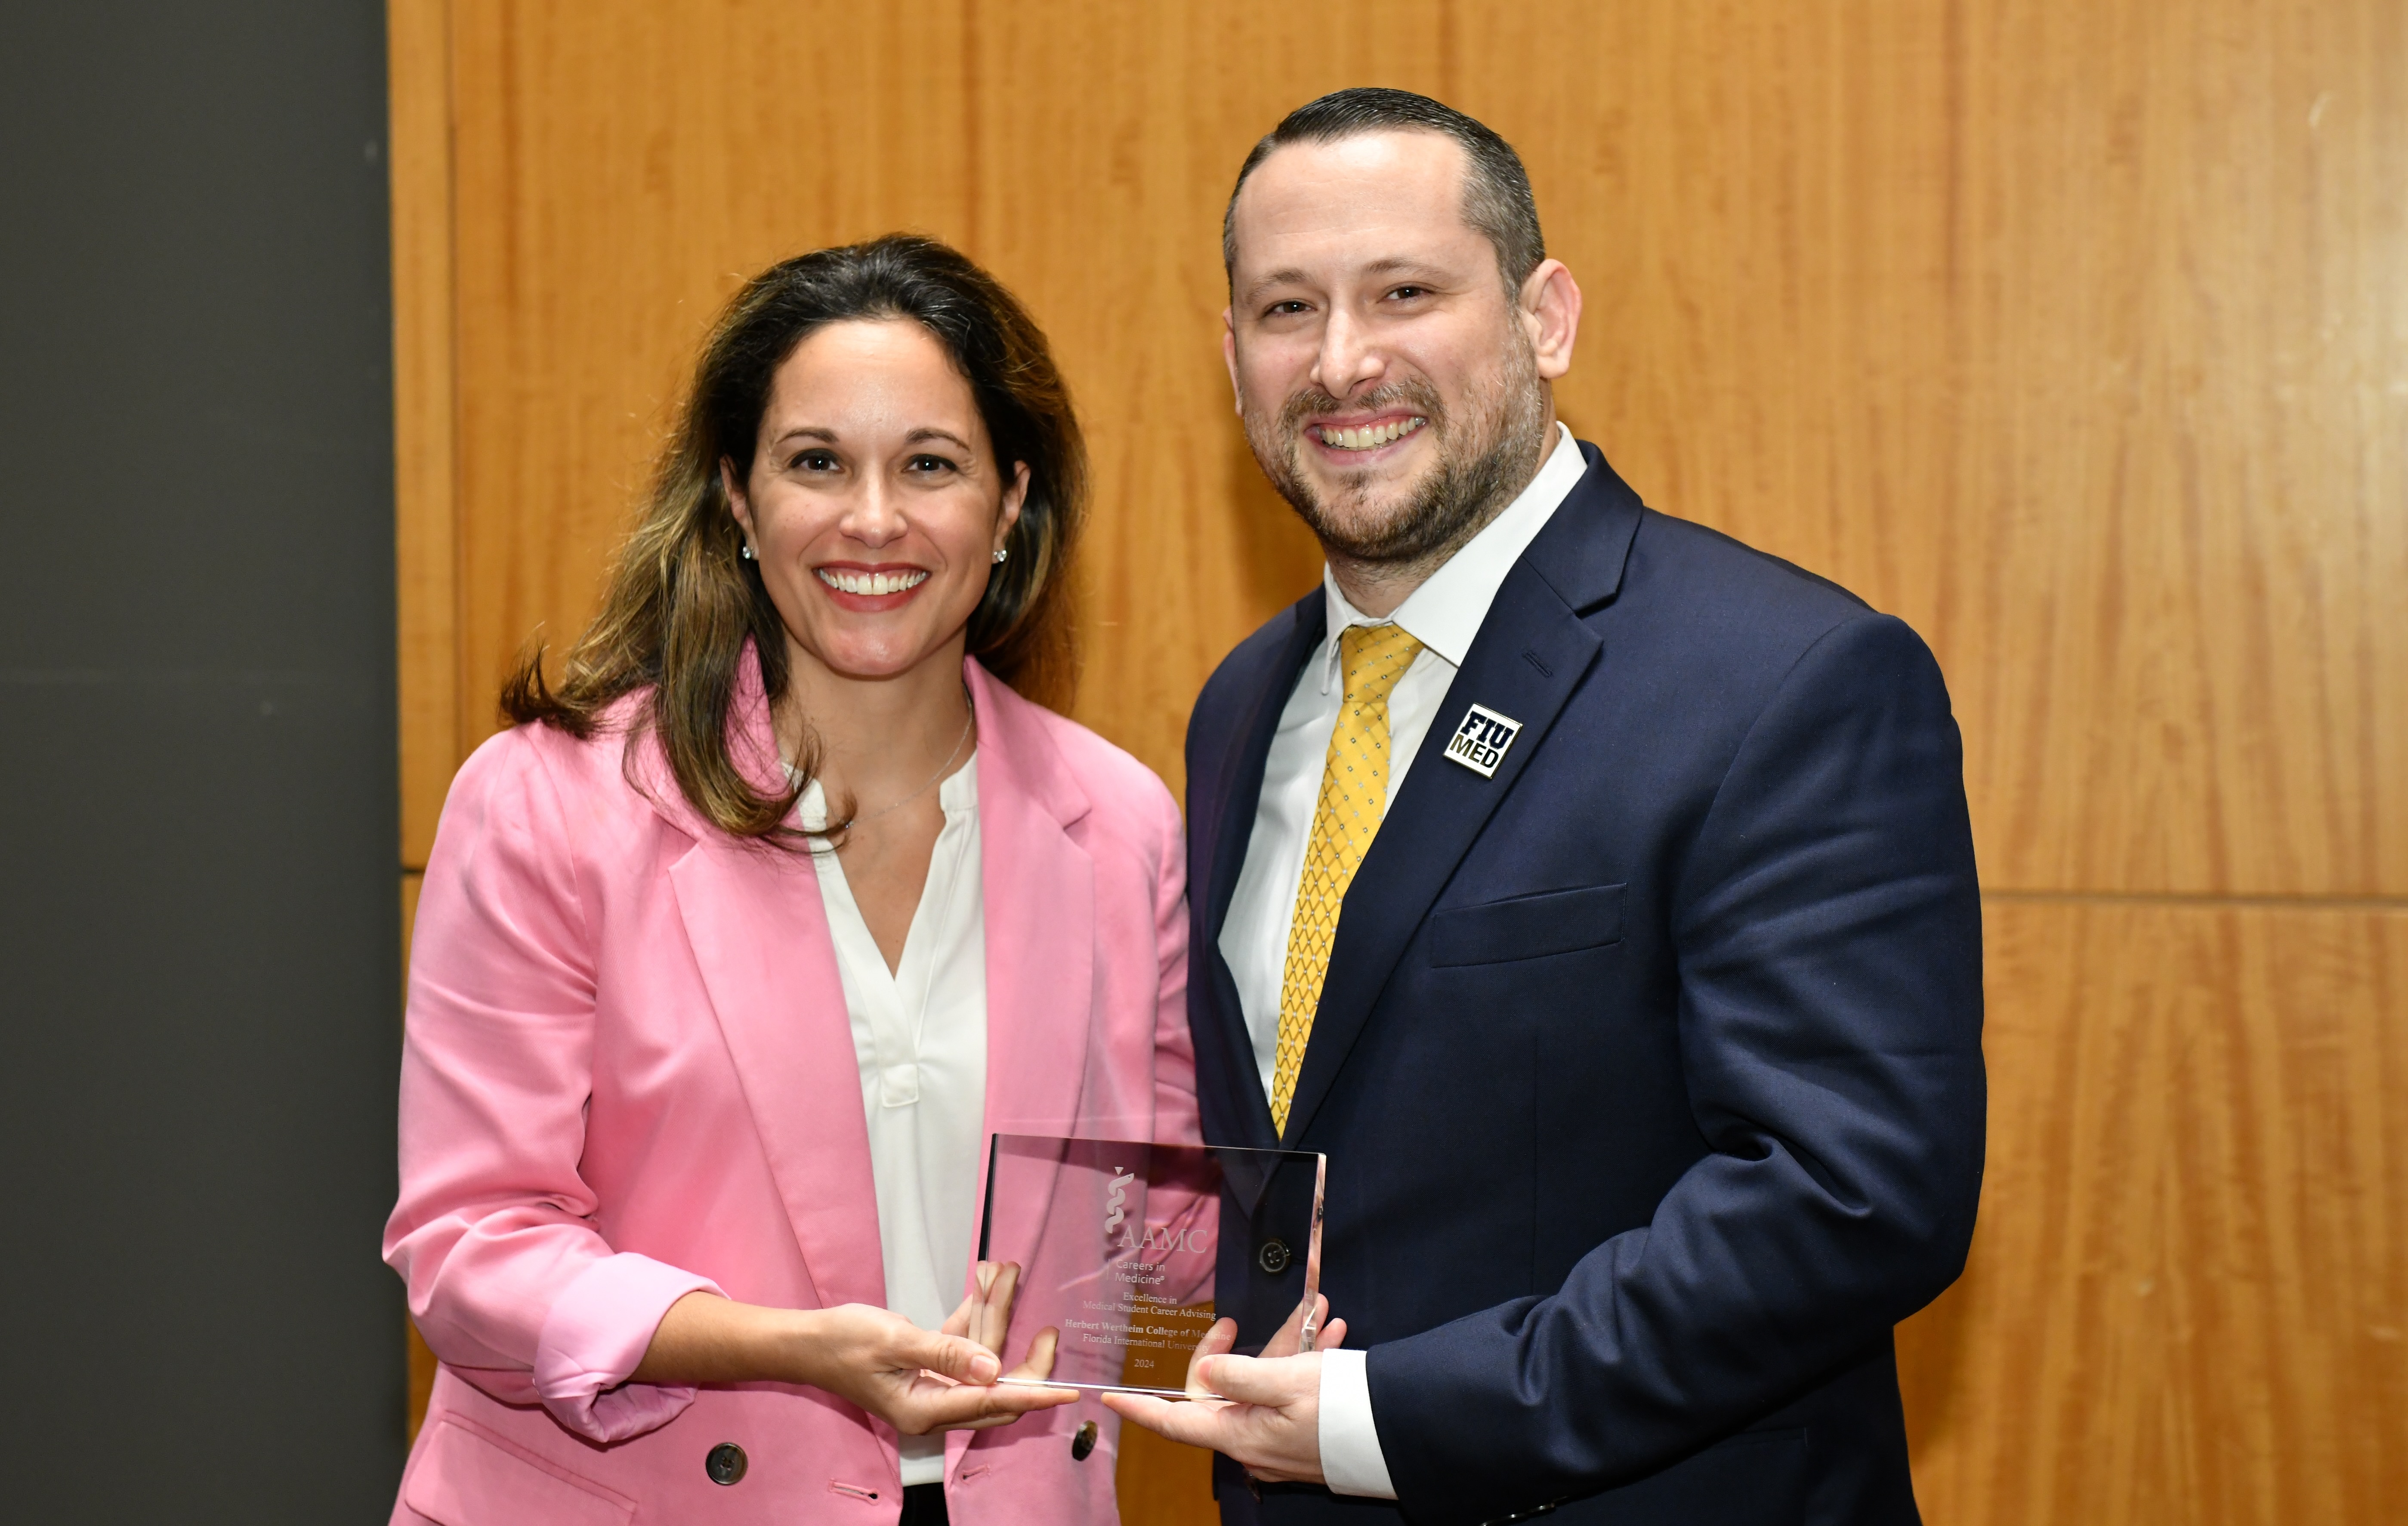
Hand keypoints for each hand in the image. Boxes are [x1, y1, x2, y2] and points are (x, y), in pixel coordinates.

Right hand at [793, 1295, 1072, 1435]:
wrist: (805, 1340)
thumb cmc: (842, 1343)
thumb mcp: (894, 1342)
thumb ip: (946, 1354)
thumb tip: (993, 1368)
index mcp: (926, 1409)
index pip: (992, 1404)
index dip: (1033, 1395)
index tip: (1068, 1392)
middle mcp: (934, 1403)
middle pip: (996, 1387)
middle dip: (1025, 1354)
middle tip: (1051, 1329)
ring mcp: (931, 1385)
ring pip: (980, 1357)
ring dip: (994, 1315)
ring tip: (1009, 1273)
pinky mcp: (925, 1365)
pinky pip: (960, 1343)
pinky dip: (972, 1315)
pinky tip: (985, 1283)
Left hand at [1101, 1294, 1346, 1484]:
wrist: (1400, 1434)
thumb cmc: (1341, 1408)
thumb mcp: (1285, 1381)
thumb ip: (1238, 1375)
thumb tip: (1203, 1373)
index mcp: (1239, 1434)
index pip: (1175, 1423)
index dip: (1141, 1410)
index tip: (1109, 1397)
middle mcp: (1253, 1443)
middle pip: (1224, 1391)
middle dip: (1241, 1349)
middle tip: (1241, 1320)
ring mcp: (1279, 1441)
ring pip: (1267, 1385)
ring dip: (1288, 1348)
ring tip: (1317, 1315)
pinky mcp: (1304, 1436)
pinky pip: (1293, 1395)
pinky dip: (1308, 1363)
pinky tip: (1330, 1334)